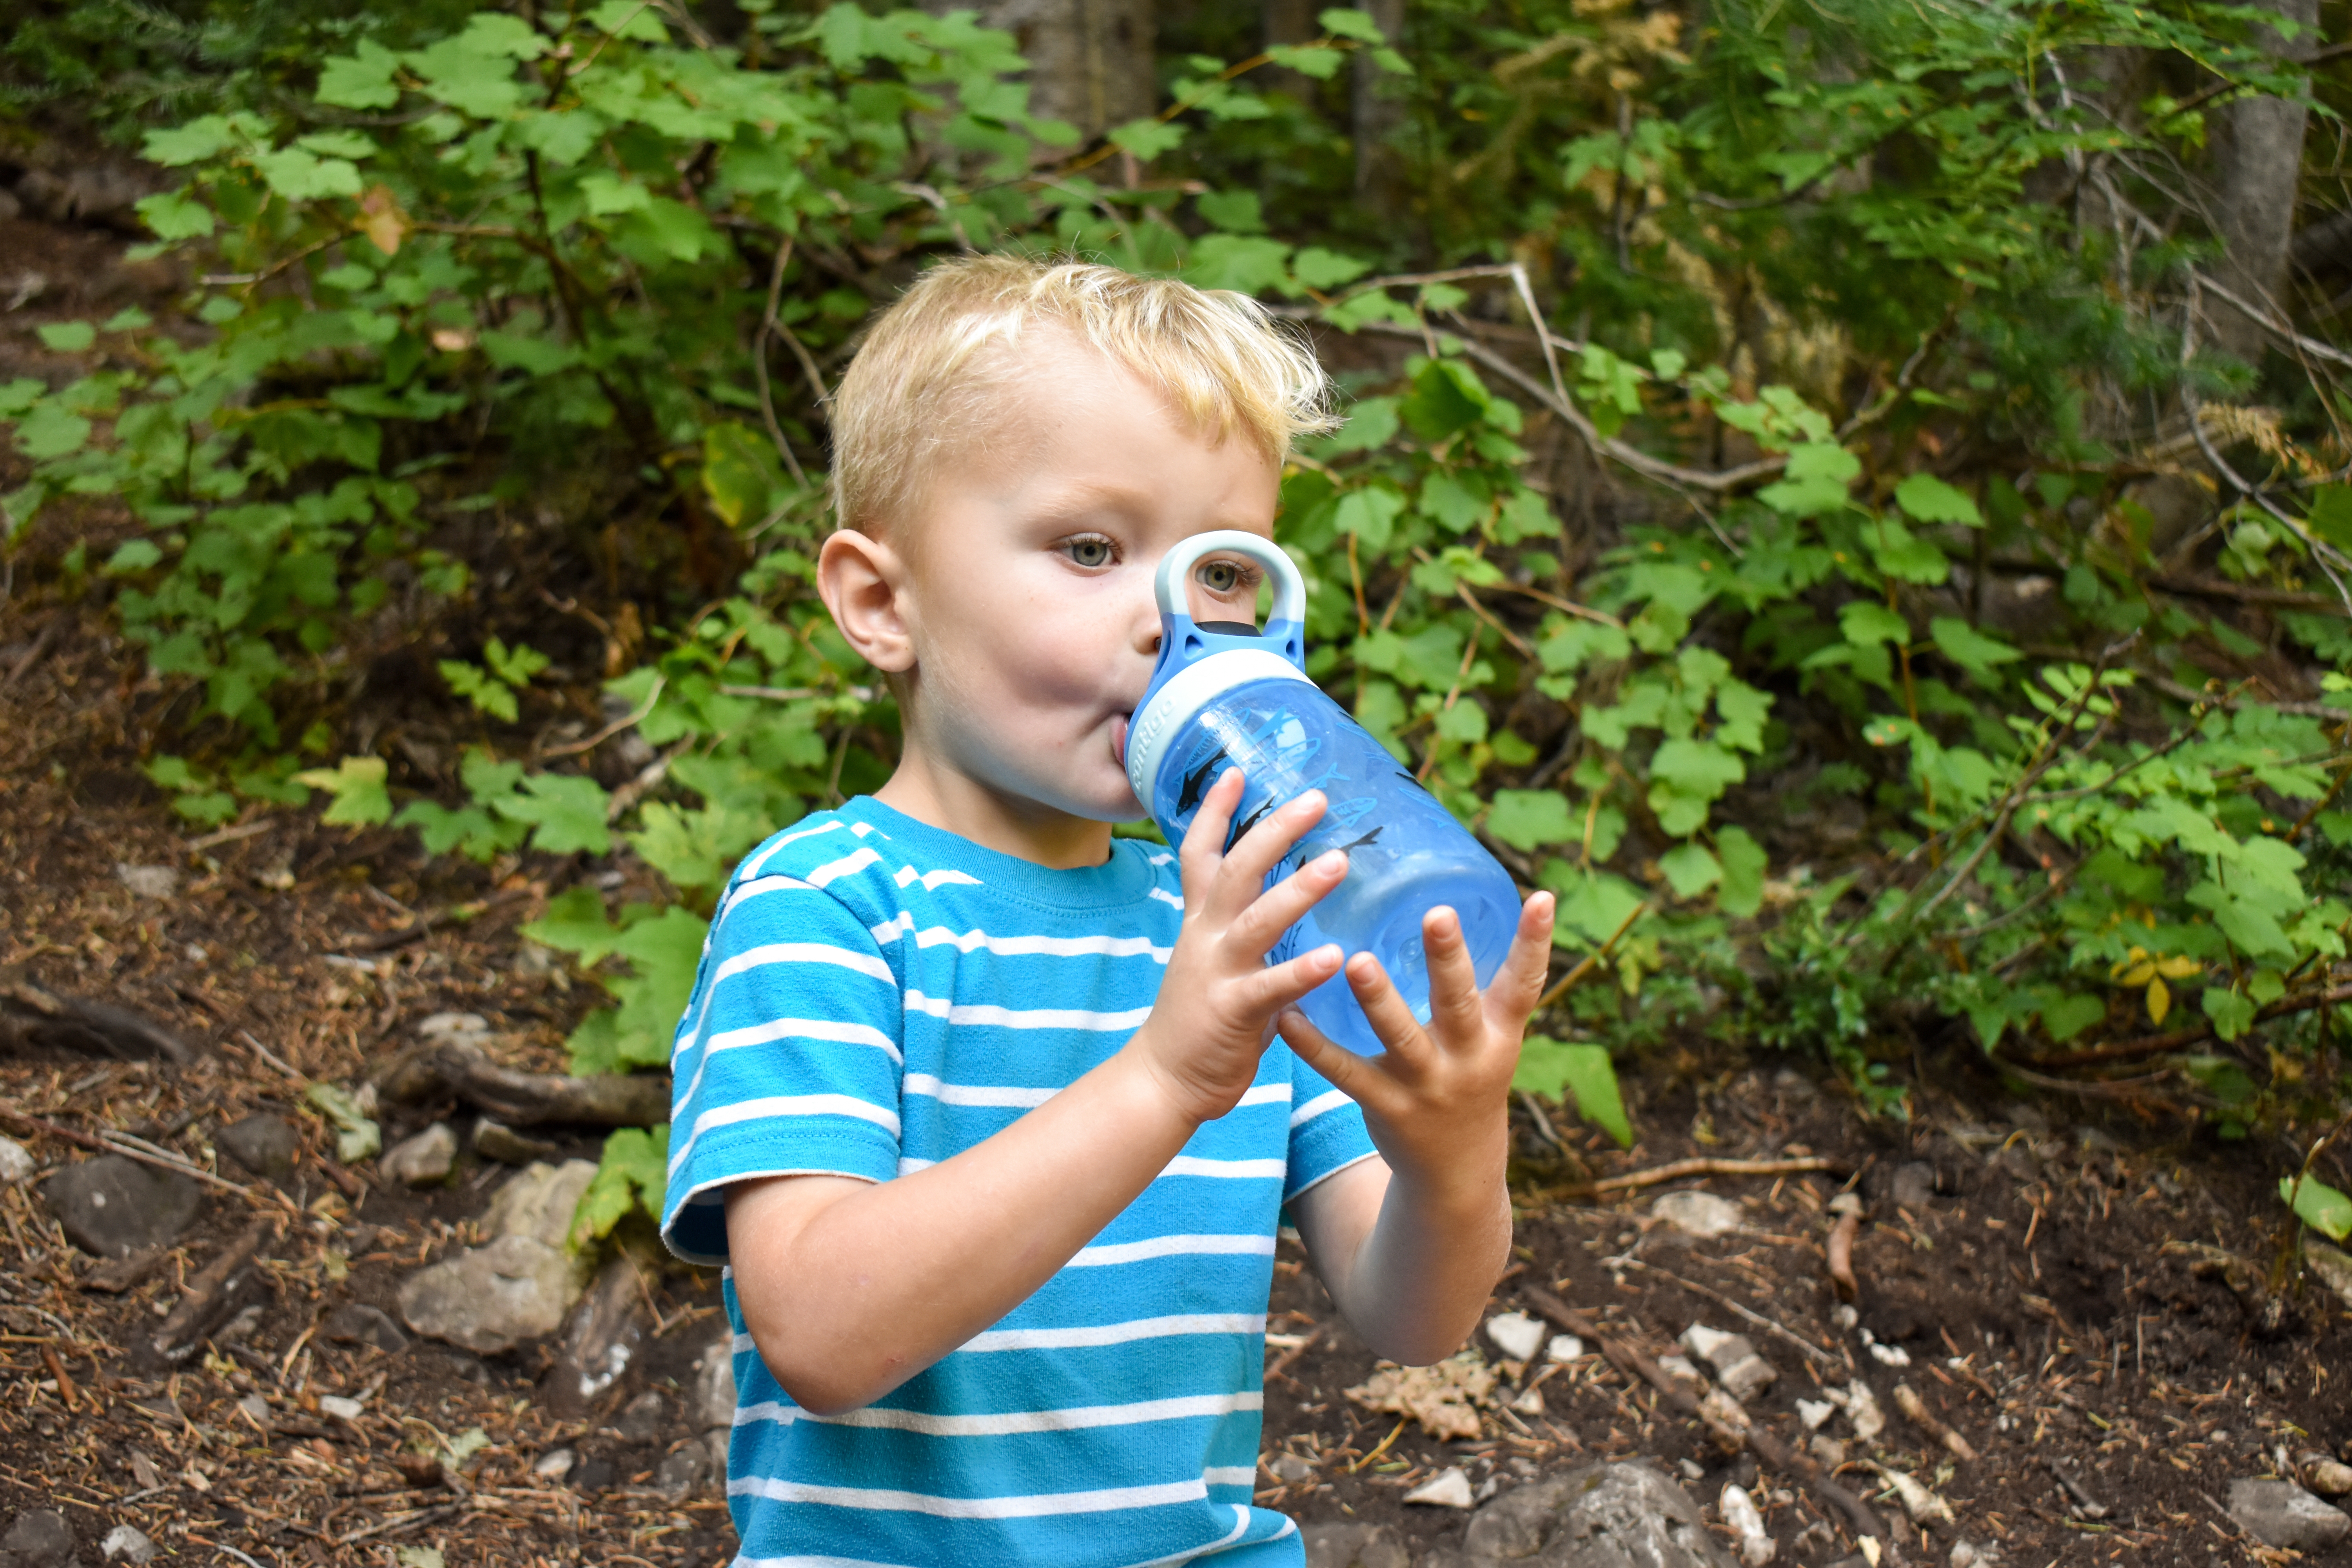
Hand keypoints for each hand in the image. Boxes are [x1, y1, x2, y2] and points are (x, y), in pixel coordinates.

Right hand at [1127, 768, 1350, 1125]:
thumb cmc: (1198, 1021)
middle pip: (1235, 868)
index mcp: (1200, 922)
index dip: (1215, 810)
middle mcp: (1204, 937)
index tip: (1238, 770)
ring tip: (1338, 863)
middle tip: (1317, 799)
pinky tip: (1336, 959)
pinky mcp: (1231, 1012)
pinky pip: (1271, 987)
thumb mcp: (1213, 961)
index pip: (1201, 852)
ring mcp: (1215, 972)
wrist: (1161, 1081)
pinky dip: (1303, 971)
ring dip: (1298, 889)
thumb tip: (1290, 898)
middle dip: (1273, 830)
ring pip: (1256, 919)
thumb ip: (1246, 931)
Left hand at [1279, 891, 1555, 1200]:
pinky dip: (1316, 1047)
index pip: (1525, 984)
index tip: (1541, 896)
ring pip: (1401, 1038)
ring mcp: (1427, 1085)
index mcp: (1500, 1034)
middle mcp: (1469, 1058)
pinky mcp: (1387, 1107)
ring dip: (1378, 1000)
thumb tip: (1453, 901)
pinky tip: (1290, 1017)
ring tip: (1356, 962)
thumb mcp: (1488, 1039)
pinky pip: (1346, 1074)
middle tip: (1437, 914)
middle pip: (1460, 1003)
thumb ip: (1477, 989)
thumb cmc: (1467, 1078)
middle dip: (1449, 960)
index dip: (1535, 942)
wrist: (1458, 1170)